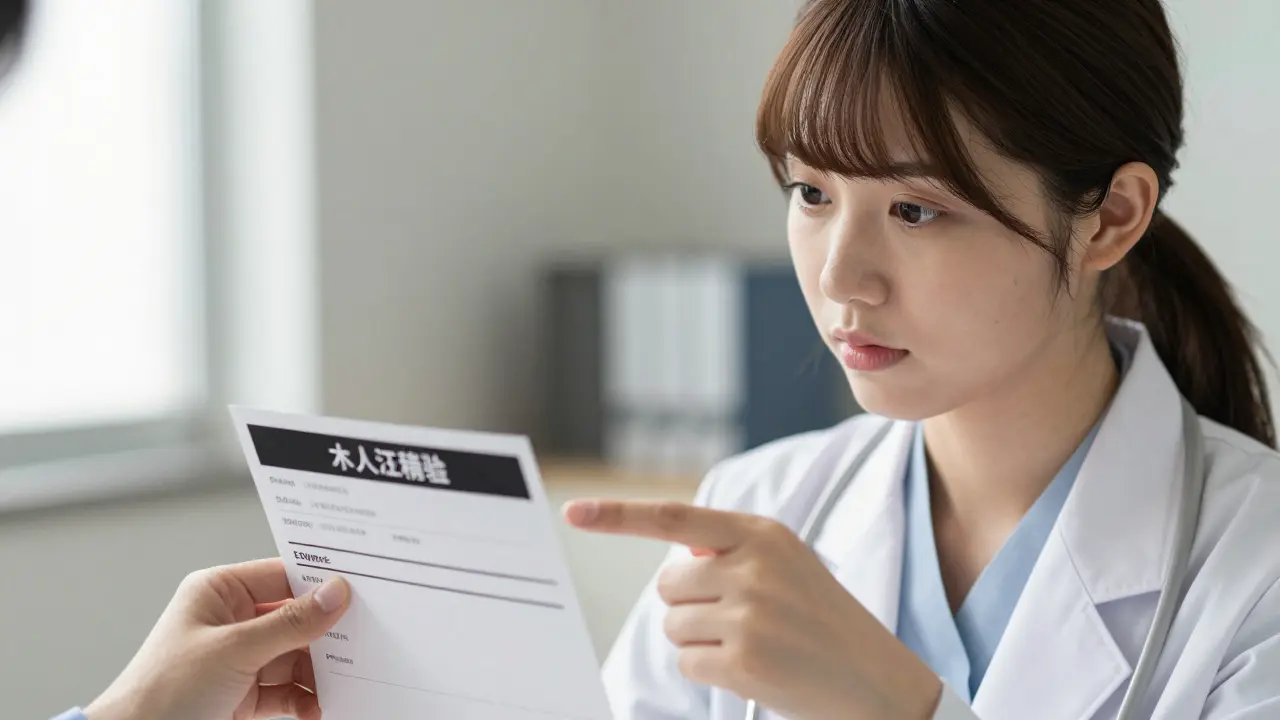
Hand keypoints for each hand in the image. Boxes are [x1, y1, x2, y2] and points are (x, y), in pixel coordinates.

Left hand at [84, 558, 350, 719]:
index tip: (360, 589)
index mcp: (218, 592)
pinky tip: (323, 705)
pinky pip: (289, 689)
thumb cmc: (160, 692)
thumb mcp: (233, 650)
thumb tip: (335, 594)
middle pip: (296, 618)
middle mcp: (231, 621)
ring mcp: (241, 659)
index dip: (320, 582)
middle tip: (365, 638)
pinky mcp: (246, 695)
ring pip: (297, 656)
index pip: (283, 575)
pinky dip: (308, 698)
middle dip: (326, 633)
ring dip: (321, 671)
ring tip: (348, 681)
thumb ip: (289, 623)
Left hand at [565, 499, 941, 719]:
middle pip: (667, 585)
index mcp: (763, 533)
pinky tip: (751, 668)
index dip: (618, 515)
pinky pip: (687, 661)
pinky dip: (709, 669)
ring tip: (754, 643)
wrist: (875, 678)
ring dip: (701, 640)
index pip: (675, 517)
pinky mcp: (743, 660)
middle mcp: (754, 567)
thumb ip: (731, 550)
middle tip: (740, 619)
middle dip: (690, 605)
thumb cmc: (820, 620)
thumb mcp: (786, 563)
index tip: (573, 511)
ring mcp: (749, 614)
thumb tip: (678, 560)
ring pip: (673, 625)